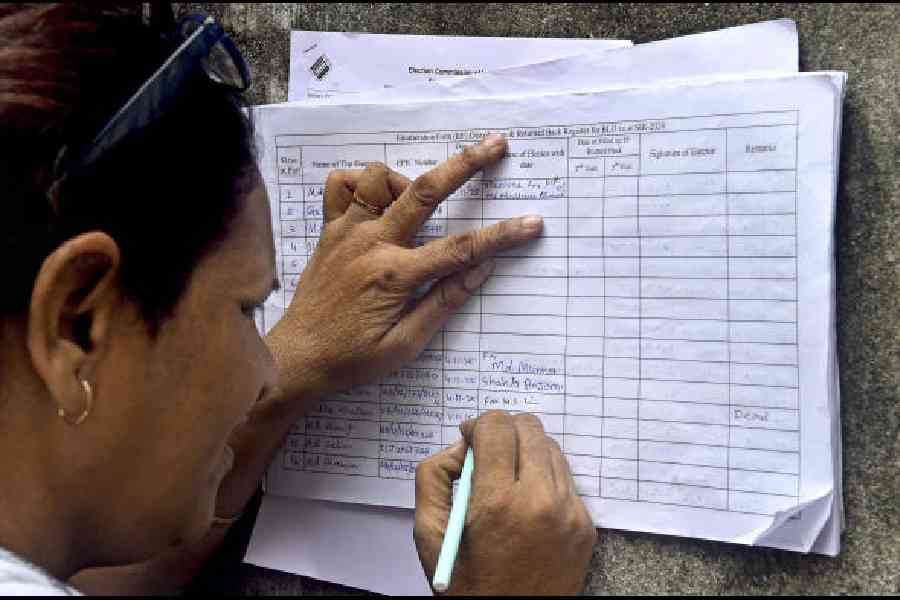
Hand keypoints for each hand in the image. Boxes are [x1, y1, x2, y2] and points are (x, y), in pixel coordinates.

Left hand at [266, 135, 543, 400]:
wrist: (296, 357)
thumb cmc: (352, 359)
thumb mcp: (405, 345)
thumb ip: (443, 303)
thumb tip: (483, 269)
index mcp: (394, 276)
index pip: (460, 249)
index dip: (502, 235)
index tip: (533, 223)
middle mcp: (370, 244)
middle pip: (425, 190)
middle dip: (466, 164)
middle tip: (496, 145)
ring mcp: (345, 232)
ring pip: (379, 177)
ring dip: (406, 181)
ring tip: (418, 204)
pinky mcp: (328, 230)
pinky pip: (341, 185)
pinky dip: (362, 184)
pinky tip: (377, 204)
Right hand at [414, 411, 596, 595]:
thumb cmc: (466, 585)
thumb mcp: (429, 534)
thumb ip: (433, 476)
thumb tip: (460, 446)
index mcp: (497, 503)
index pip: (496, 426)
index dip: (478, 425)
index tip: (469, 438)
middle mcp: (540, 502)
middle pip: (529, 428)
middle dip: (503, 432)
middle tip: (488, 453)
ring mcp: (569, 513)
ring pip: (551, 448)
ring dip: (526, 452)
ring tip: (508, 480)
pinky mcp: (585, 525)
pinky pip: (566, 479)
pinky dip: (544, 479)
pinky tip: (526, 503)